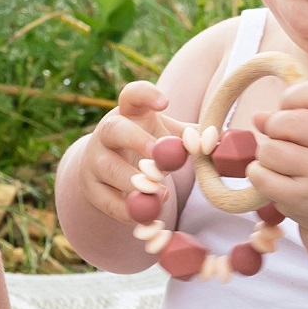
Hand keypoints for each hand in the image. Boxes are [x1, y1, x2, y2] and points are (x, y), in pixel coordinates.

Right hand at [76, 81, 188, 224]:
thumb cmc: (149, 144)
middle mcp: (107, 131)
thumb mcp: (169, 134)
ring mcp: (94, 159)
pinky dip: (128, 210)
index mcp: (130, 112)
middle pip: (115, 129)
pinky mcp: (90, 188)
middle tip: (160, 158)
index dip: (146, 94)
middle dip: (137, 142)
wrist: (111, 169)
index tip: (165, 102)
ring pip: (109, 169)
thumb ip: (193, 135)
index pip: (132, 94)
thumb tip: (217, 139)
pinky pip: (106, 201)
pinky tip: (147, 214)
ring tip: (161, 192)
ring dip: (135, 182)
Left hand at [248, 80, 307, 232]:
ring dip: (265, 154)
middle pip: (286, 121)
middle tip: (280, 139)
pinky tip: (270, 176)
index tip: (290, 112)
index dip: (292, 98)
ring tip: (277, 161)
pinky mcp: (304, 197)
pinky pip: (263, 178)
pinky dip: (257, 174)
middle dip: (273, 127)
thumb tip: (258, 117)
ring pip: (270, 150)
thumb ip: (297, 115)